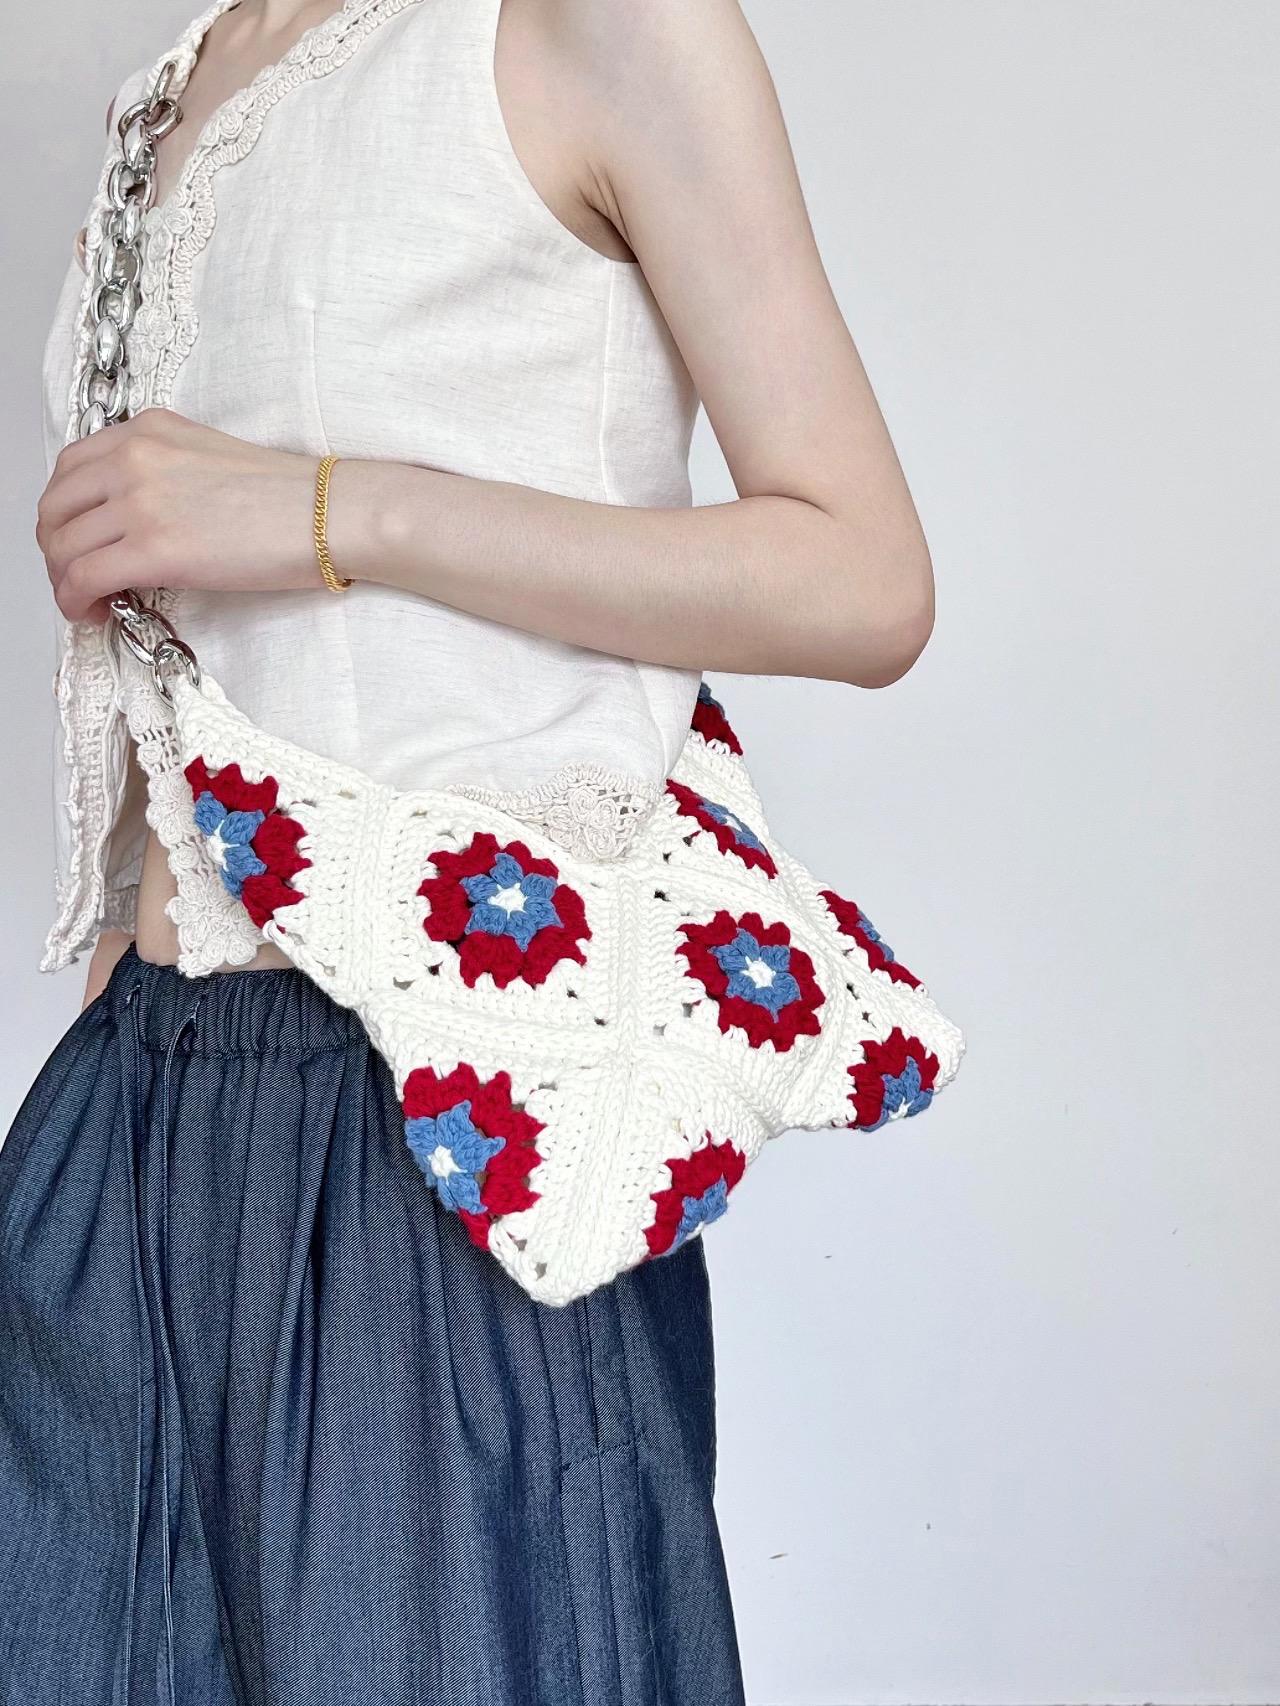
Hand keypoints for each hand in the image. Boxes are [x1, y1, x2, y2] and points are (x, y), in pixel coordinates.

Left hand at [36, 407, 325, 622]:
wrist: (331, 515)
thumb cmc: (292, 498)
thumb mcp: (211, 459)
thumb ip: (165, 474)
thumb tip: (140, 523)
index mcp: (149, 431)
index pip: (71, 468)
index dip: (64, 513)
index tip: (78, 539)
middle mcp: (134, 458)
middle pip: (55, 508)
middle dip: (55, 549)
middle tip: (75, 576)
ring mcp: (139, 501)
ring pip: (62, 545)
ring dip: (63, 580)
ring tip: (86, 601)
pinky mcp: (153, 549)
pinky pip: (82, 577)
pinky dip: (73, 600)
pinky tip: (90, 613)